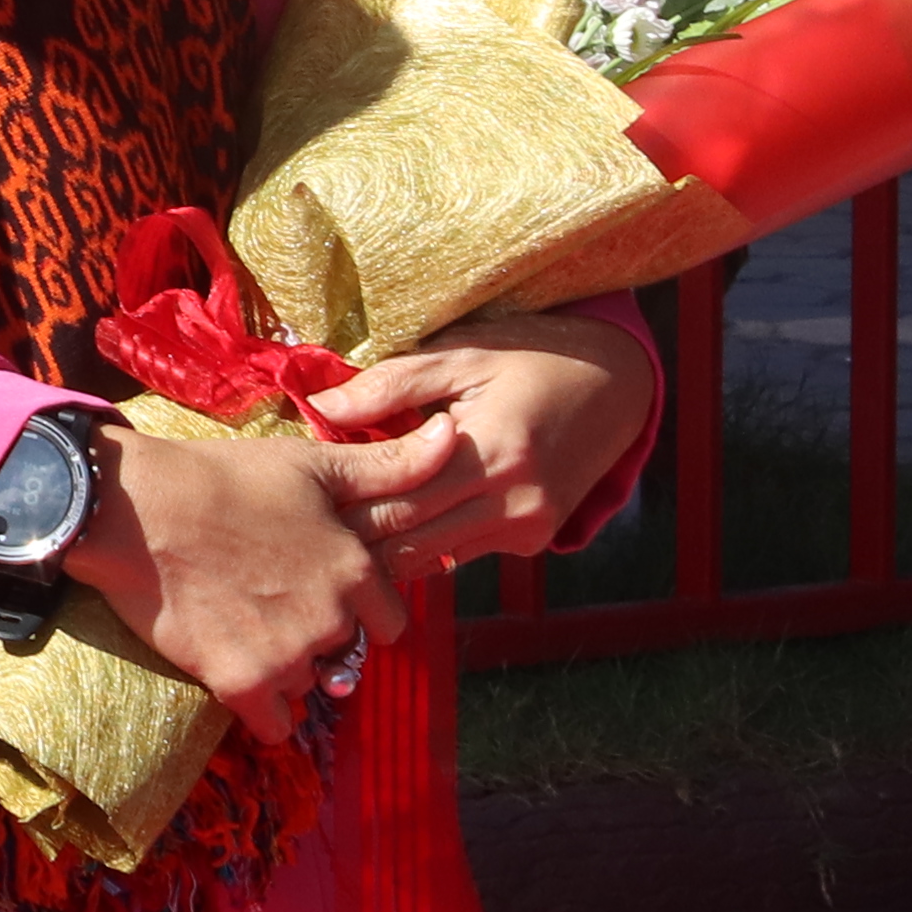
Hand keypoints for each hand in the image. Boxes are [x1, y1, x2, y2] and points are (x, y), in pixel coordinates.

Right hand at [52, 412, 454, 742]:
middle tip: (269, 601)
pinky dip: (259, 707)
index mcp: (356, 570)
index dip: (356, 607)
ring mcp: (287, 657)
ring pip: (309, 686)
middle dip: (317, 636)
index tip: (316, 588)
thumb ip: (388, 465)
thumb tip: (452, 433)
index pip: (389, 622)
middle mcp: (331, 620)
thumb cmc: (220, 478)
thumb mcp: (308, 463)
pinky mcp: (240, 683)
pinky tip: (234, 670)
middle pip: (345, 654)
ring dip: (286, 668)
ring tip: (242, 625)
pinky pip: (273, 724)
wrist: (131, 508)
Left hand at [306, 311, 656, 568]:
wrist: (618, 386)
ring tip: (324, 527)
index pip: (396, 499)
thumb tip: (319, 407)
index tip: (292, 495)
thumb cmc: (533, 357)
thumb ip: (390, 384)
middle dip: (349, 534)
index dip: (340, 502)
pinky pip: (459, 552)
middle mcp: (515, 502)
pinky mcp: (533, 540)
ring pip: (430, 557)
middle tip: (293, 522)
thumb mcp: (463, 353)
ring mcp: (528, 528)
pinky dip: (419, 542)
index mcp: (494, 453)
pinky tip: (380, 524)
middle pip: (408, 538)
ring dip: (380, 545)